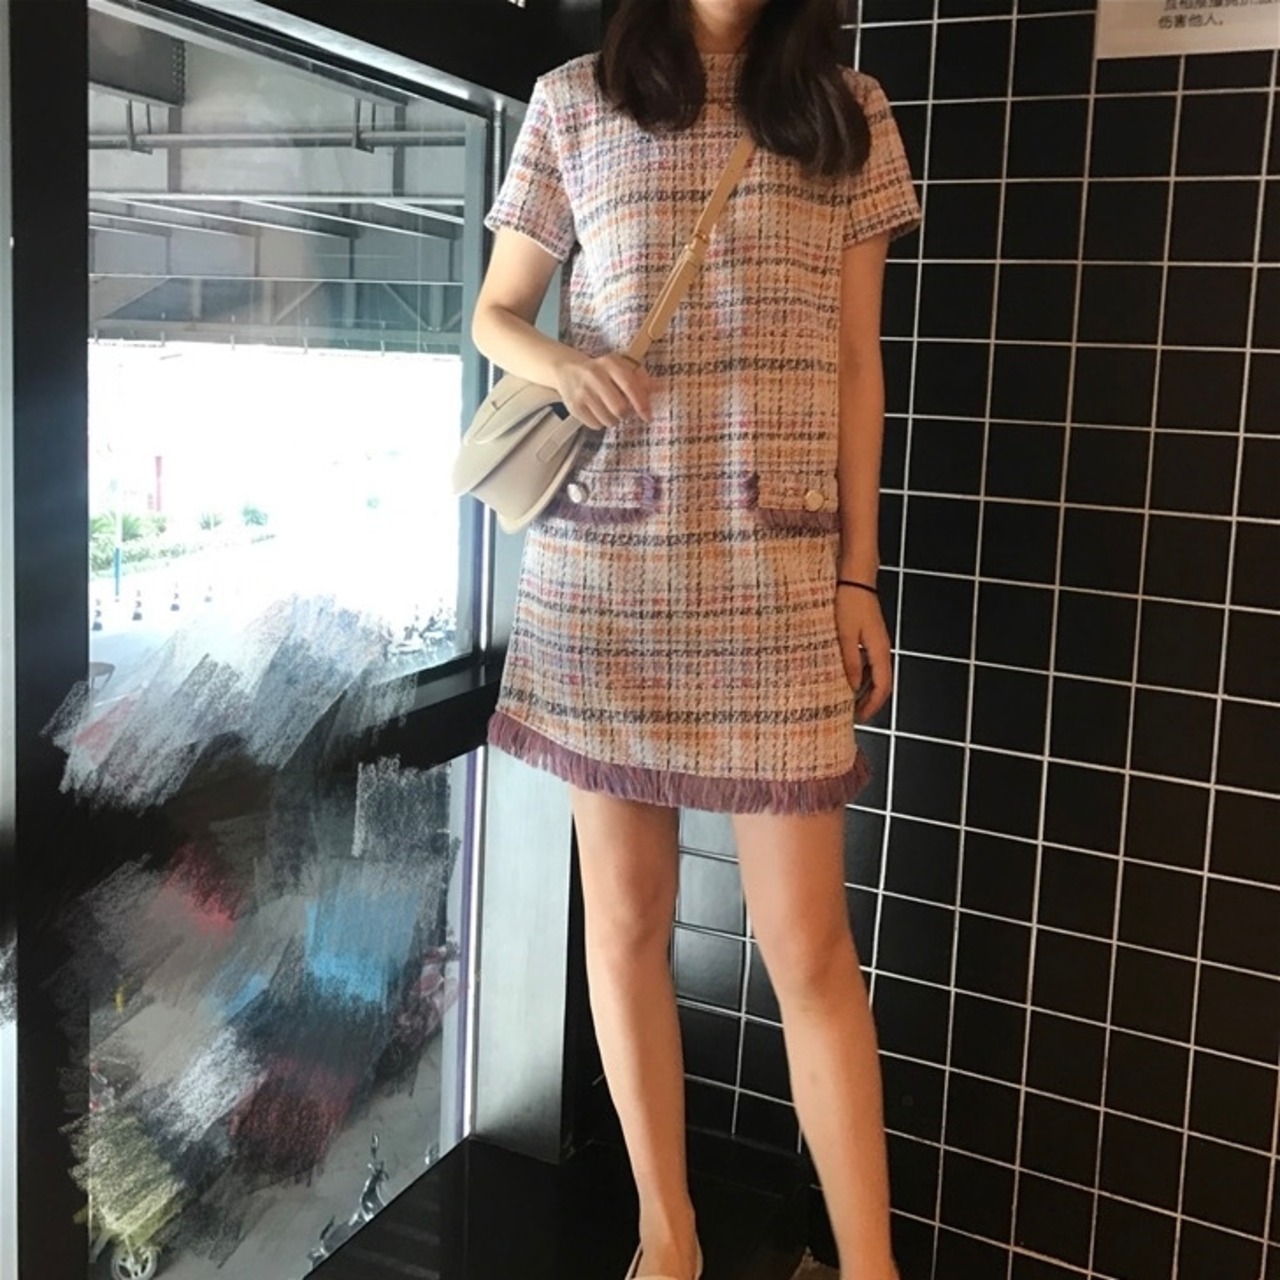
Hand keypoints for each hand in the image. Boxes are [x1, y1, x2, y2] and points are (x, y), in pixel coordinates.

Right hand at [553, 351, 651, 428]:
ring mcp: (582, 392)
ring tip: (609, 410)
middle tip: (624, 411)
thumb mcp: (619, 367)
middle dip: (626, 414)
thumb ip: (639, 377)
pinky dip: (600, 423)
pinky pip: (595, 425)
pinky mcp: (574, 406)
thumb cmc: (601, 371)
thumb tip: (655, 389)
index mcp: (609, 363)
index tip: (648, 416)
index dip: (641, 403)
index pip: (629, 385)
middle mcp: (594, 376)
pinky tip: (597, 412)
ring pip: (608, 420)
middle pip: (620, 408)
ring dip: (614, 420)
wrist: (567, 369)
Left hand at [835, 585, 892, 722]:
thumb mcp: (844, 634)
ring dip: (866, 689)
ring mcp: (877, 642)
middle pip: (882, 683)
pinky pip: (870, 662)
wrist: (855, 578)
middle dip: (870, 701)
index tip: (860, 718)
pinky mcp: (870, 635)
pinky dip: (863, 675)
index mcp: (879, 650)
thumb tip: (853, 686)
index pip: (882, 686)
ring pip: (877, 673)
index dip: (873, 705)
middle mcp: (882, 648)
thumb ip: (850, 661)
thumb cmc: (849, 602)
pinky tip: (848, 677)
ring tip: (850, 701)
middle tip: (854, 714)